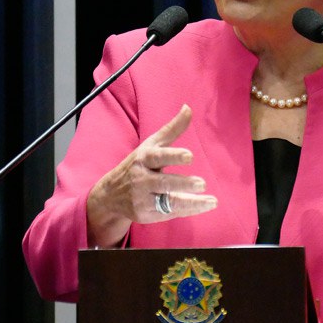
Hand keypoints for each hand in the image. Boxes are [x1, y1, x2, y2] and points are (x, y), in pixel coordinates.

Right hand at [86, 104, 217, 246]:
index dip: (173, 156)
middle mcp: (141, 179)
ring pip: (168, 202)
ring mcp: (142, 199)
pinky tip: (204, 206)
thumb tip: (188, 107)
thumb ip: (172, 128)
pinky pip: (170, 213)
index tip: (190, 156)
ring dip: (191, 202)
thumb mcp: (151, 145)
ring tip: (211, 201)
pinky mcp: (146, 215)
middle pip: (163, 183)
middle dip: (183, 183)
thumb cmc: (138, 164)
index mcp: (144, 159)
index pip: (158, 157)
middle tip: (202, 183)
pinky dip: (188, 210)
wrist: (111, 194)